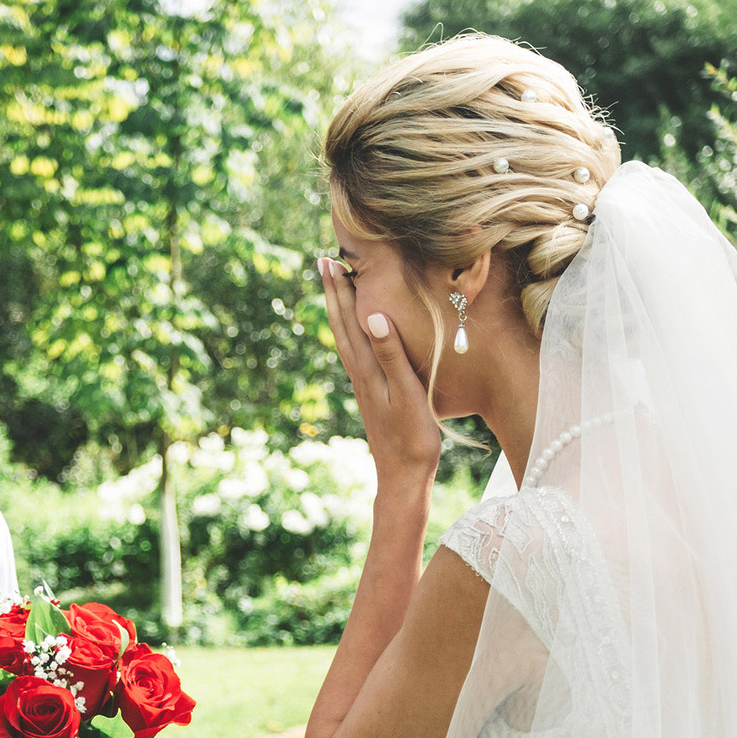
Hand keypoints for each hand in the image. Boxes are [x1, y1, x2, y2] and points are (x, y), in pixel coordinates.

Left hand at [318, 255, 441, 490]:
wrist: (403, 478)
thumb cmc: (412, 439)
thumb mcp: (408, 394)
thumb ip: (391, 355)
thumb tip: (371, 316)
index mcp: (367, 369)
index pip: (348, 321)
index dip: (339, 290)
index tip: (329, 260)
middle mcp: (360, 374)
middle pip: (341, 325)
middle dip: (333, 293)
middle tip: (324, 260)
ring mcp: (364, 385)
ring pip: (346, 338)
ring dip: (340, 310)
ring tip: (336, 286)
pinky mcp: (372, 394)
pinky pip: (357, 353)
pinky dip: (353, 332)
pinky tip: (357, 331)